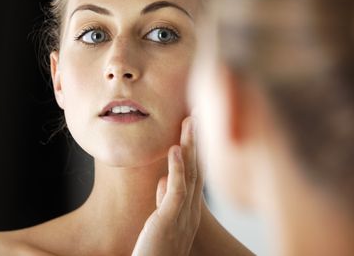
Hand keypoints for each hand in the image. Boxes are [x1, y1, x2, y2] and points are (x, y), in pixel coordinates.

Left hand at [132, 117, 202, 255]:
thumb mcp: (161, 222)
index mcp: (190, 211)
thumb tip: (163, 180)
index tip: (196, 125)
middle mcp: (191, 211)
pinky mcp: (170, 221)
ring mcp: (183, 216)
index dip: (197, 147)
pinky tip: (174, 148)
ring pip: (191, 173)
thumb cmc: (153, 253)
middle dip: (199, 139)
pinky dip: (177, 167)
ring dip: (190, 145)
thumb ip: (165, 201)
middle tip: (199, 112)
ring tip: (190, 120)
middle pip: (198, 167)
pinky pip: (177, 189)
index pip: (196, 172)